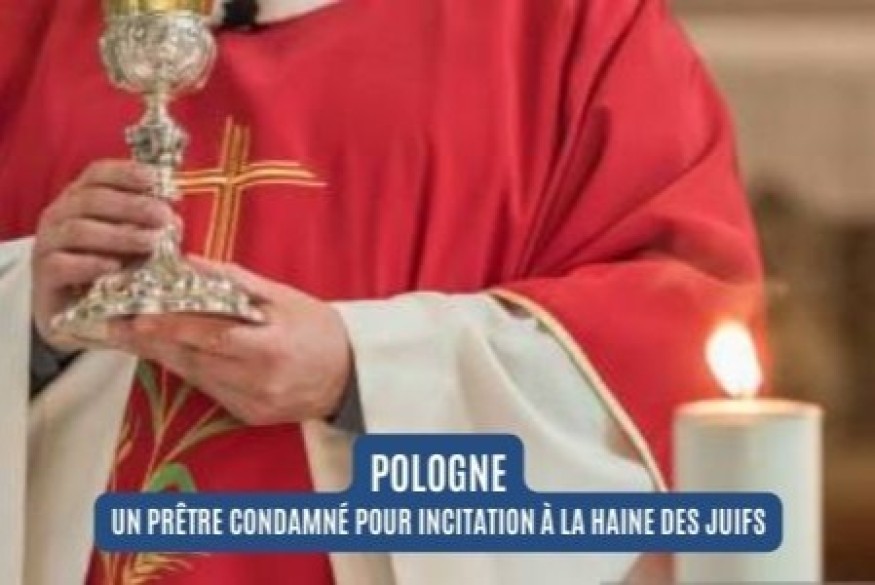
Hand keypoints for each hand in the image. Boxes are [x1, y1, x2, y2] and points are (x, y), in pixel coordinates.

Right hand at [32, 160, 172, 350]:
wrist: (74, 313)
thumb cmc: (108, 268)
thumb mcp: (134, 243)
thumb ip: (151, 229)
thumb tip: (174, 221)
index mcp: (81, 198)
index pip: (98, 174)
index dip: (126, 172)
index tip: (156, 180)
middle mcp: (60, 215)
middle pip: (91, 199)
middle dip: (131, 205)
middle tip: (163, 217)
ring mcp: (48, 244)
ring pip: (78, 230)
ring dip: (118, 235)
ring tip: (149, 243)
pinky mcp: (44, 276)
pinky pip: (62, 264)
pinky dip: (90, 264)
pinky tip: (114, 268)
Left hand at [106, 259, 352, 425]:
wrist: (350, 374)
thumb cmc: (319, 329)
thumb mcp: (284, 297)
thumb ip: (236, 281)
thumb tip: (193, 262)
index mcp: (271, 350)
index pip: (212, 337)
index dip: (173, 328)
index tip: (139, 317)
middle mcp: (259, 383)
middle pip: (194, 361)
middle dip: (154, 342)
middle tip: (118, 325)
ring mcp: (253, 404)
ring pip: (197, 378)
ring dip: (166, 356)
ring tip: (136, 336)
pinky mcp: (249, 416)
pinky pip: (211, 391)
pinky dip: (191, 371)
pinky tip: (173, 354)